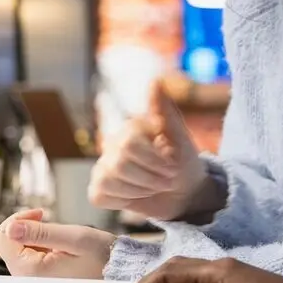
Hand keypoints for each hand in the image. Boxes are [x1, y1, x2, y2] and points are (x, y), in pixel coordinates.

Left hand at [0, 208, 113, 278]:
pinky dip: (39, 244)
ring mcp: (30, 280)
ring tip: (58, 237)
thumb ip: (40, 232)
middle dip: (25, 226)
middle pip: (6, 241)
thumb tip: (11, 227)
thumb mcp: (74, 238)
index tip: (41, 214)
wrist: (118, 272)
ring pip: (16, 247)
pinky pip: (27, 255)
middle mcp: (25, 278)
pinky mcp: (37, 278)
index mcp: (30, 270)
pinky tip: (58, 246)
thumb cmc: (102, 257)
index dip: (19, 218)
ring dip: (33, 235)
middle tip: (48, 219)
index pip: (2, 236)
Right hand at [89, 81, 224, 222]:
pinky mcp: (99, 188)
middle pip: (118, 164)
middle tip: (167, 181)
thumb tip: (154, 81)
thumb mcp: (182, 138)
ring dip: (139, 191)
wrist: (185, 194)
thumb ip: (165, 112)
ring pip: (107, 181)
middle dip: (149, 179)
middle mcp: (113, 144)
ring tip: (154, 188)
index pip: (129, 144)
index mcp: (131, 128)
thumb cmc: (185, 163)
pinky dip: (121, 201)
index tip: (172, 168)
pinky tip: (136, 196)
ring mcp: (103, 166)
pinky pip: (98, 195)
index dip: (153, 162)